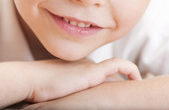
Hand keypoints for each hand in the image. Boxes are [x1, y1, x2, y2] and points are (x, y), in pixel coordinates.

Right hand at [25, 58, 140, 102]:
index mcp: (79, 70)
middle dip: (123, 85)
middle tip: (134, 97)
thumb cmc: (39, 89)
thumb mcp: (57, 91)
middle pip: (112, 74)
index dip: (115, 83)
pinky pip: (119, 65)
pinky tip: (137, 80)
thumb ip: (68, 93)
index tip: (121, 95)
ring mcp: (90, 66)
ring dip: (128, 81)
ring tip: (137, 93)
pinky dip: (130, 70)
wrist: (31, 80)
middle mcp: (87, 65)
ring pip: (116, 71)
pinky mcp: (93, 70)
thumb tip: (69, 103)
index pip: (102, 75)